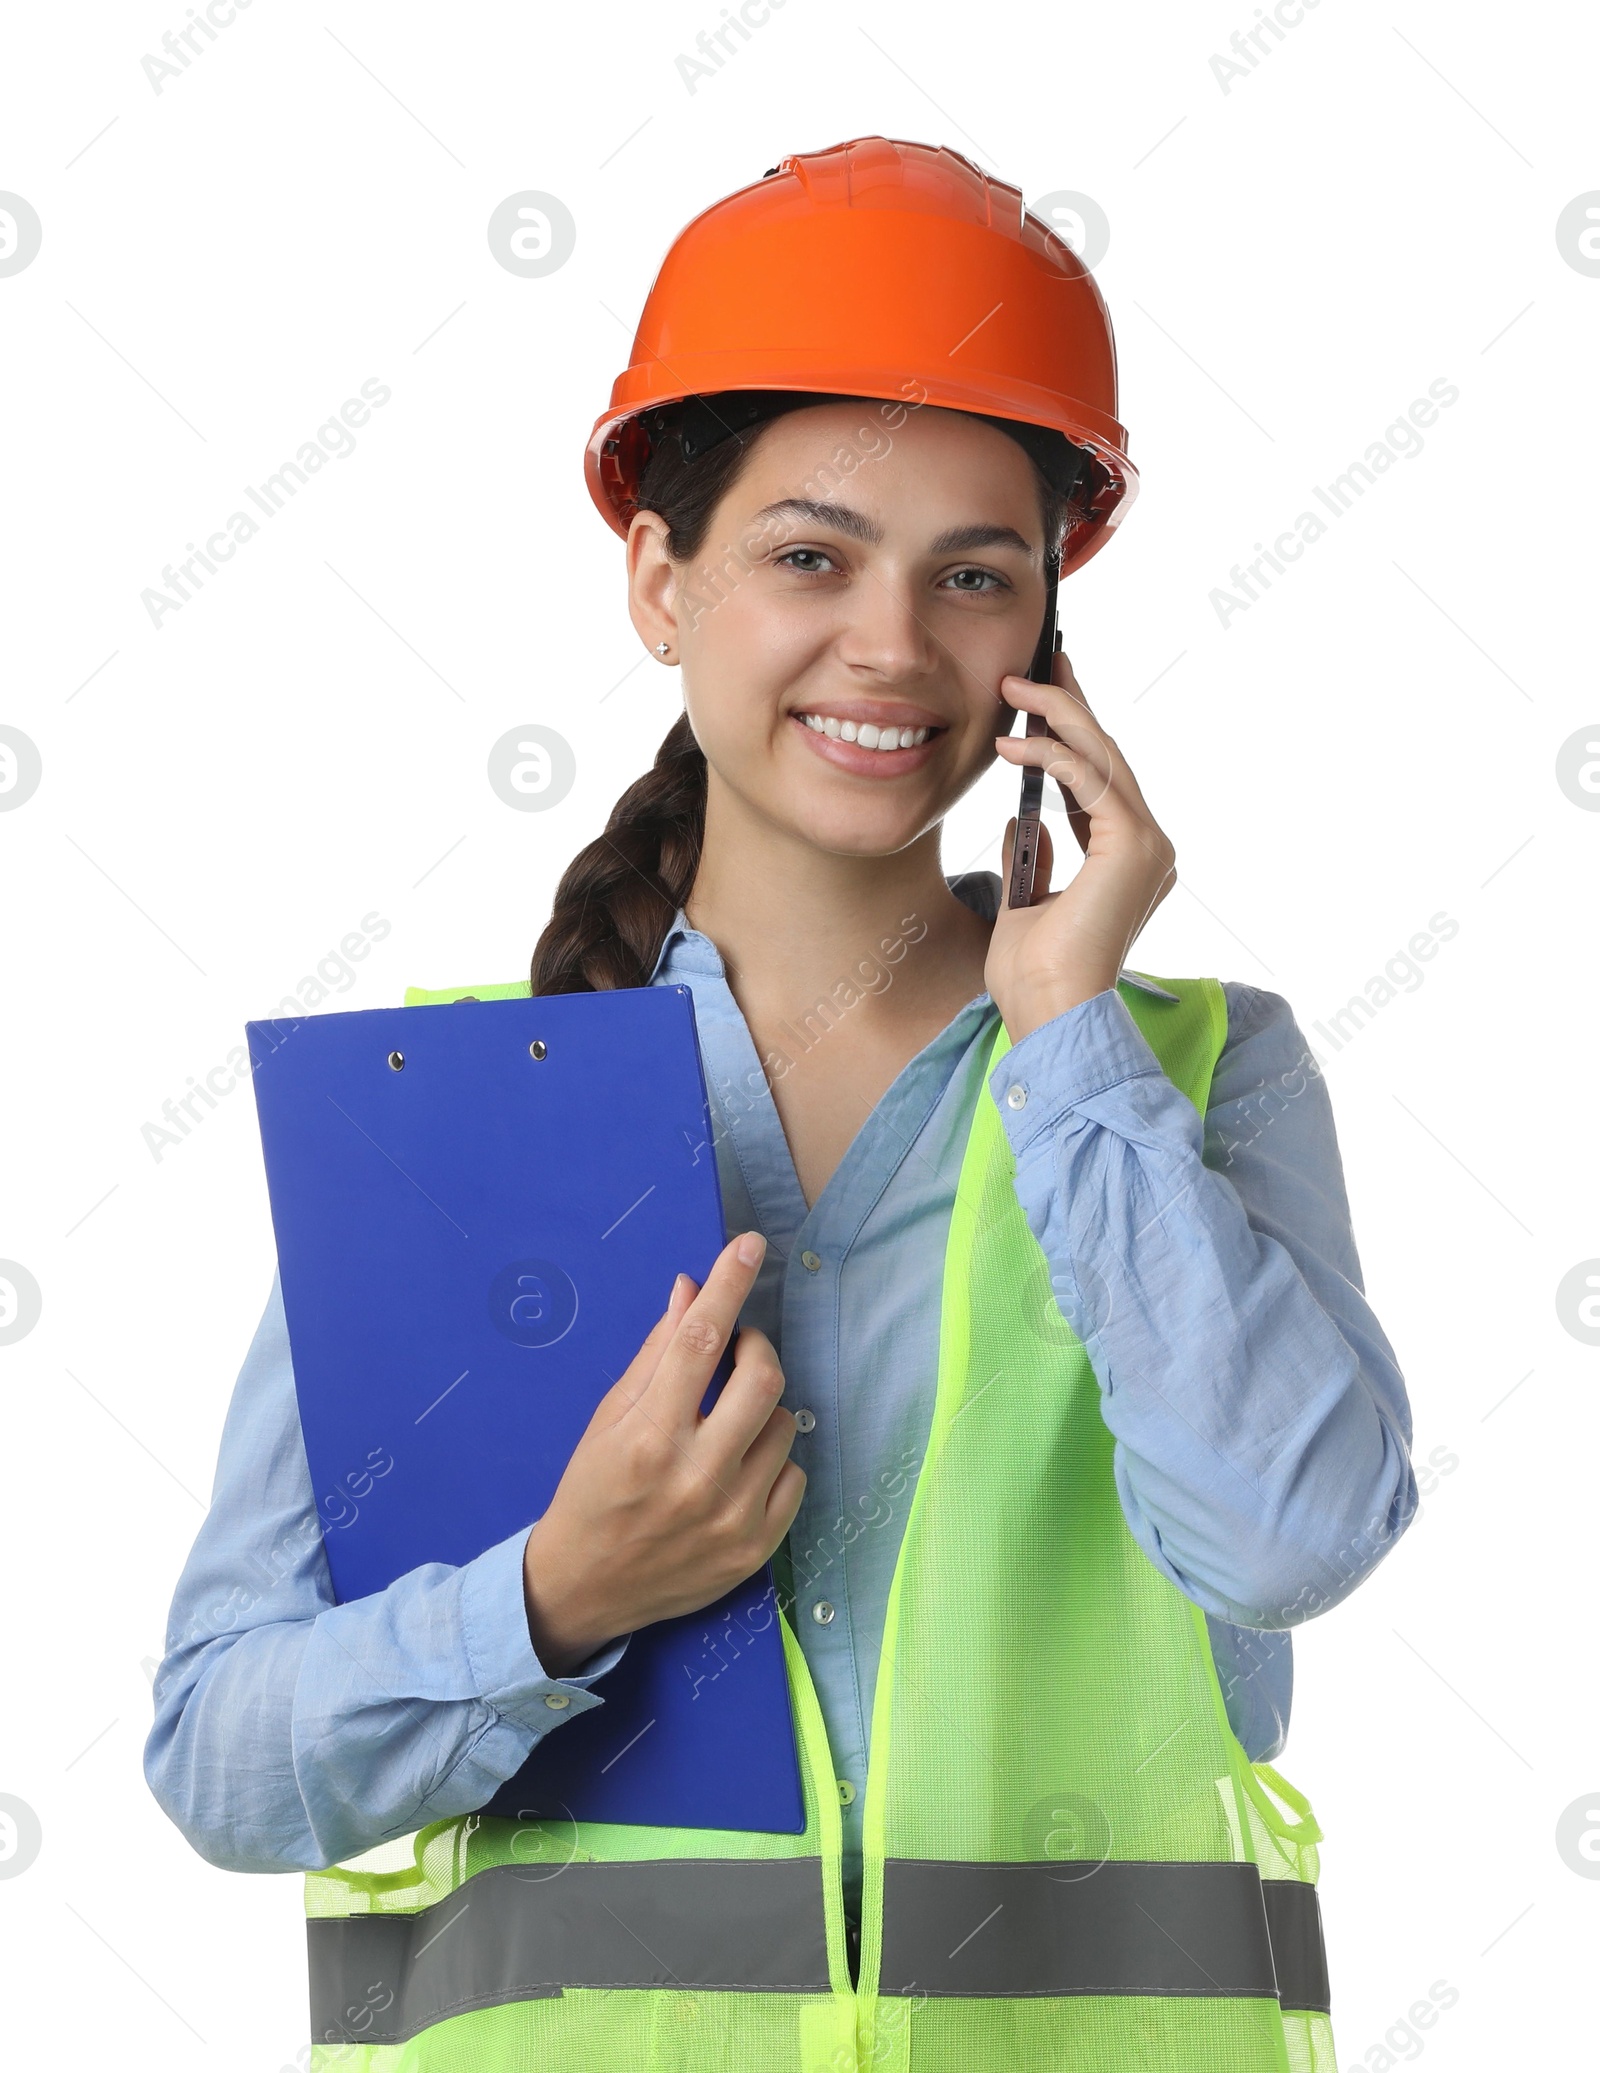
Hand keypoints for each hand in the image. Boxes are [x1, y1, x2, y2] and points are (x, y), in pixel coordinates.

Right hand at [521, 1232, 804, 1674]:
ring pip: (783, 1426)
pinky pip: (794, 1476)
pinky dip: (772, 1458)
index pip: (700, 1342)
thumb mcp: (608, 1418)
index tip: (748, 1246)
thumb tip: (691, 1290)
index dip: (728, 1285)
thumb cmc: (591, 1493)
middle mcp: (695, 1478)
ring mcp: (731, 1518)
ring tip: (726, 1420)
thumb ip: (656, 1355)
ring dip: (761, 1408)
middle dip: (755, 1347)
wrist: (585, 1590)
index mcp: (648, 1438)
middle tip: (736, 1348)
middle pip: (762, 1380)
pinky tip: (738, 1465)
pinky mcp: (755, 1549)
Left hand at [985, 645, 1176, 1043]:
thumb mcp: (1025, 902)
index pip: (1098, 782)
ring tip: (1013, 688)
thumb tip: (1020, 820)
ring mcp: (1148, 846)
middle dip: (1069, 707)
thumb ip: (1031, 858)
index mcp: (1128, 862)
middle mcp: (1149, 848)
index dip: (1070, 736)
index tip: (1039, 700)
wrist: (1051, 1015)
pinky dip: (1051, 756)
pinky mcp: (1134, 847)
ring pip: (1103, 758)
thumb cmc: (1035, 978)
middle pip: (1107, 759)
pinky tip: (1011, 745)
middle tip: (1037, 665)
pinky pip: (1091, 781)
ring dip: (1057, 717)